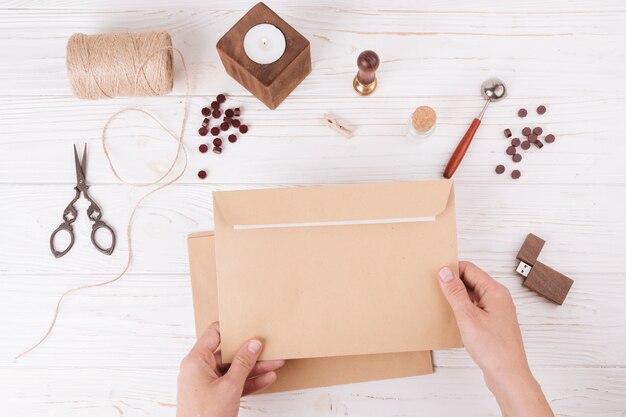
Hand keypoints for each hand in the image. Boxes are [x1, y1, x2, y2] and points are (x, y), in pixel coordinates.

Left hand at [176, 322, 284, 416]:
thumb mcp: (229, 387)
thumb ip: (243, 363)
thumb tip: (253, 344)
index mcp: (196, 361)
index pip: (214, 333)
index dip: (232, 328)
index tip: (249, 324)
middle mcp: (199, 369)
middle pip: (228, 353)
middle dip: (250, 352)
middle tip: (269, 346)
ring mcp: (207, 384)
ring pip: (234, 370)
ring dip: (255, 368)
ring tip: (276, 363)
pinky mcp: (214, 397)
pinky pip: (234, 384)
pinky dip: (249, 382)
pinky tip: (267, 379)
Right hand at [438, 262, 553, 416]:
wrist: (508, 376)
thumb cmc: (493, 349)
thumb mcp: (468, 317)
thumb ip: (455, 293)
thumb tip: (445, 272)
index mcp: (495, 292)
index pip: (469, 269)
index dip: (451, 270)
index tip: (435, 275)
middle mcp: (498, 298)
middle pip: (470, 281)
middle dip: (453, 284)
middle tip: (435, 290)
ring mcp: (496, 311)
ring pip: (472, 295)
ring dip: (457, 298)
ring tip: (442, 305)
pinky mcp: (493, 323)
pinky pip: (474, 308)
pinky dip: (463, 310)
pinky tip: (453, 318)